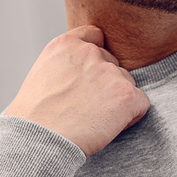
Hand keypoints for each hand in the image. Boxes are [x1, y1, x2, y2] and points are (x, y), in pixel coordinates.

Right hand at [3, 25, 149, 155]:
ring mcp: (110, 72)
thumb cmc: (35, 118)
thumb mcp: (42, 75)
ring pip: (126, 84)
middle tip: (86, 108)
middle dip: (105, 84)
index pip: (95, 36)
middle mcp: (90, 53)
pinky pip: (141, 102)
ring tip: (94, 119)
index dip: (96, 58)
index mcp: (66, 45)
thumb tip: (84, 75)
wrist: (39, 140)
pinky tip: (110, 126)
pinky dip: (131, 116)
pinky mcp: (126, 94)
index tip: (88, 79)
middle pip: (113, 65)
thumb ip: (67, 65)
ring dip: (117, 100)